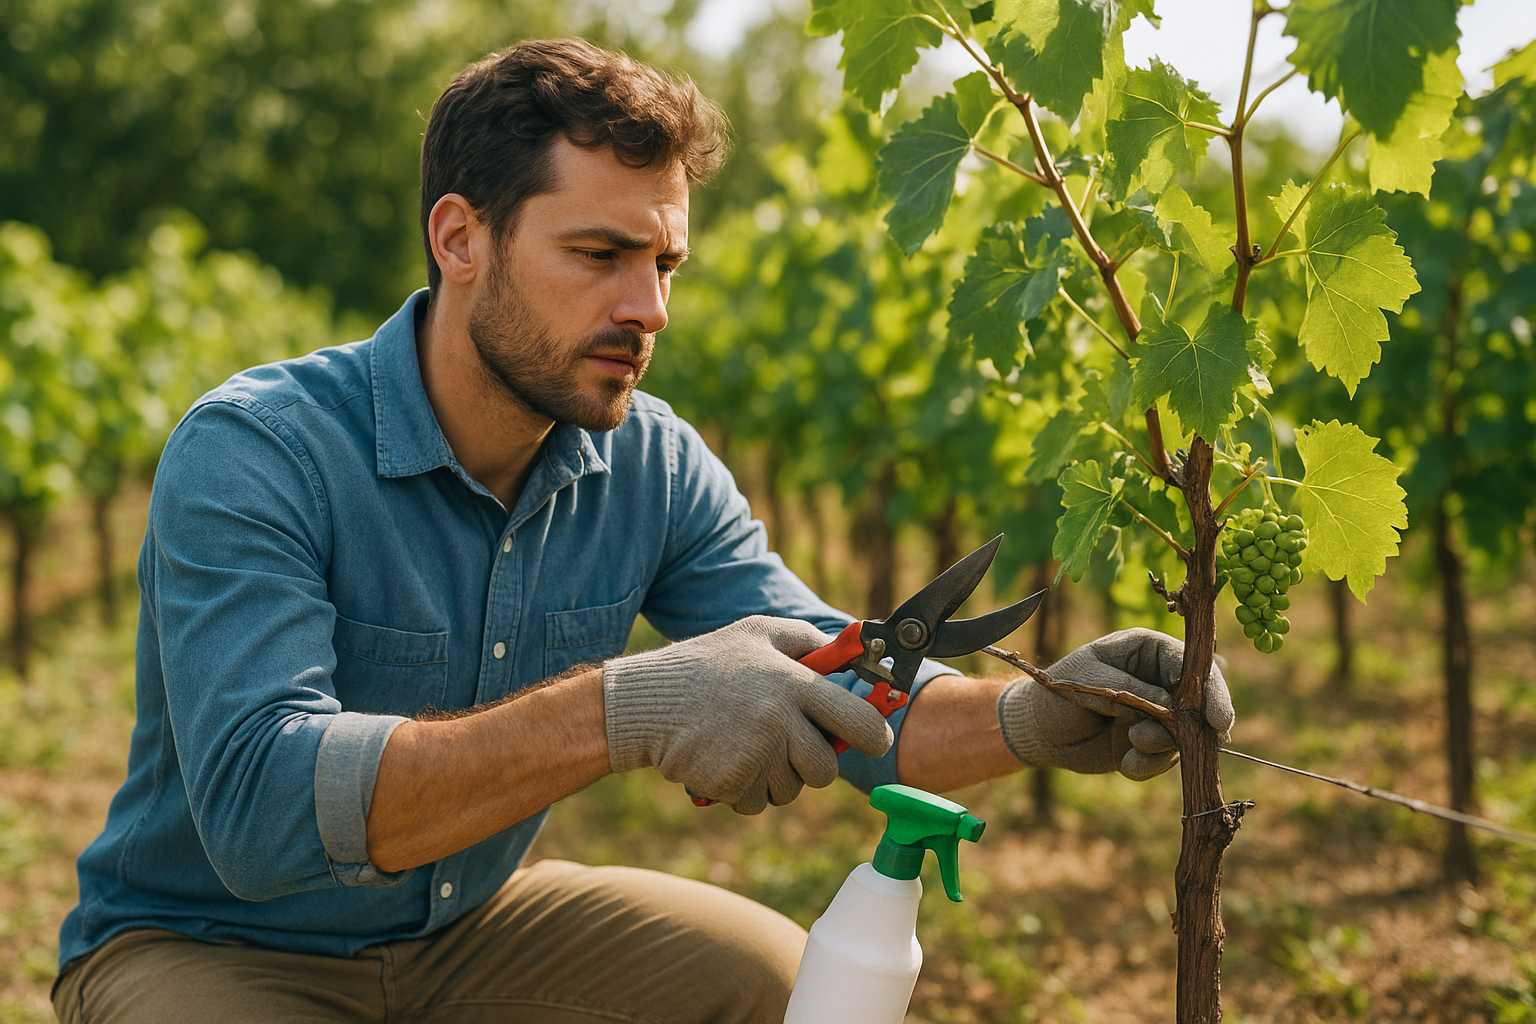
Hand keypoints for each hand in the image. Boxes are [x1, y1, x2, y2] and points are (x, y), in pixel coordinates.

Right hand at [603, 616, 893, 813]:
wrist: (645, 701)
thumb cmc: (705, 665)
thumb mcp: (756, 633)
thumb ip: (805, 639)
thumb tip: (847, 652)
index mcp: (793, 683)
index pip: (859, 722)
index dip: (874, 737)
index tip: (873, 741)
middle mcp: (780, 720)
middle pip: (825, 769)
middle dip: (812, 764)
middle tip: (786, 745)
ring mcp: (756, 754)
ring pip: (791, 789)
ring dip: (774, 778)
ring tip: (743, 746)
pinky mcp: (732, 782)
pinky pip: (757, 803)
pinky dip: (744, 791)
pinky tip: (723, 761)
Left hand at [996, 627, 1233, 780]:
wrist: (1039, 731)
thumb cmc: (1057, 692)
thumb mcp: (1087, 683)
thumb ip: (1128, 691)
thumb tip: (1172, 707)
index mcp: (1145, 649)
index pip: (1189, 663)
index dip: (1209, 688)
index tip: (1216, 717)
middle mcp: (1159, 678)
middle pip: (1202, 698)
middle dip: (1200, 723)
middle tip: (1205, 740)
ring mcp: (1160, 712)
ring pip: (1187, 733)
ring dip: (1164, 748)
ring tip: (1132, 748)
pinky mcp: (1154, 742)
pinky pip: (1168, 758)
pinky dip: (1150, 765)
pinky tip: (1126, 766)